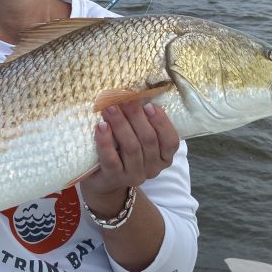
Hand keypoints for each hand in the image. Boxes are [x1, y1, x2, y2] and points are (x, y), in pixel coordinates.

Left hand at [79, 101, 178, 217]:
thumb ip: (144, 120)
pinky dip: (105, 141)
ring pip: (131, 148)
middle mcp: (153, 168)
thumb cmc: (124, 149)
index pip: (171, 141)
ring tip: (110, 107)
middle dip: (136, 116)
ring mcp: (135, 175)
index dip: (161, 122)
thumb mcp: (139, 136)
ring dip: (120, 124)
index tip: (149, 105)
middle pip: (149, 140)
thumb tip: (136, 93)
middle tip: (125, 99)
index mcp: (164, 157)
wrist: (104, 178)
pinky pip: (111, 159)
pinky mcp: (115, 178)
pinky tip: (101, 126)